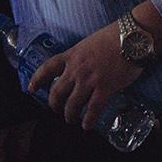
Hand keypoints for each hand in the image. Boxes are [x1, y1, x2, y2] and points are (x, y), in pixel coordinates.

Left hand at [29, 23, 144, 130]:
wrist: (131, 37)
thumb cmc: (113, 36)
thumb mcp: (89, 43)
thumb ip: (82, 57)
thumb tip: (83, 68)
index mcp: (71, 55)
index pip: (47, 68)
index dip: (36, 80)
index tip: (30, 89)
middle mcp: (76, 69)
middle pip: (56, 92)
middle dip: (54, 105)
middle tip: (57, 110)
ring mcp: (89, 80)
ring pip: (72, 104)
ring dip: (69, 115)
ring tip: (71, 119)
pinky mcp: (105, 88)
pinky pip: (93, 109)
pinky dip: (88, 120)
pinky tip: (87, 125)